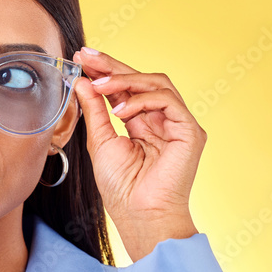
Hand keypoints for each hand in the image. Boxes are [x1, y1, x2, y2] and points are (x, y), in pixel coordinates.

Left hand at [71, 47, 205, 261]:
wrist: (139, 215)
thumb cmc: (122, 188)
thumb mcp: (101, 142)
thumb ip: (95, 111)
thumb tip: (83, 82)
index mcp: (142, 123)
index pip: (124, 89)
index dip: (104, 72)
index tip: (82, 59)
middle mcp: (162, 119)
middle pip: (140, 79)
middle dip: (112, 66)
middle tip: (87, 56)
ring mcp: (178, 124)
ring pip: (156, 83)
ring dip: (125, 80)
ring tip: (100, 85)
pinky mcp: (190, 131)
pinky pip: (168, 100)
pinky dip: (142, 99)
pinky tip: (121, 110)